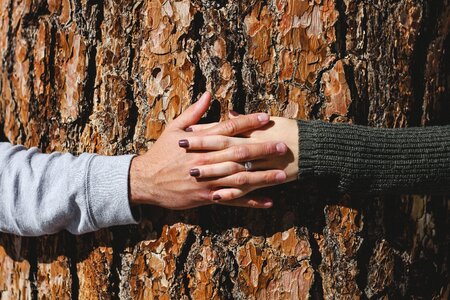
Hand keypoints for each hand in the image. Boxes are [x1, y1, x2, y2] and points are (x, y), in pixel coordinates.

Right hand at [129, 93, 288, 209]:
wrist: (145, 180)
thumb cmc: (161, 152)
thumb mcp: (173, 129)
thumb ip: (193, 113)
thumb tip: (208, 94)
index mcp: (200, 142)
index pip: (228, 129)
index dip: (248, 122)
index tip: (266, 118)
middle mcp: (207, 161)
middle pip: (238, 154)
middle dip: (262, 150)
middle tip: (282, 147)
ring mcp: (208, 181)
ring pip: (239, 179)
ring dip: (262, 177)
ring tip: (282, 175)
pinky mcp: (207, 197)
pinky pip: (232, 200)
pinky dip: (251, 201)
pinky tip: (268, 201)